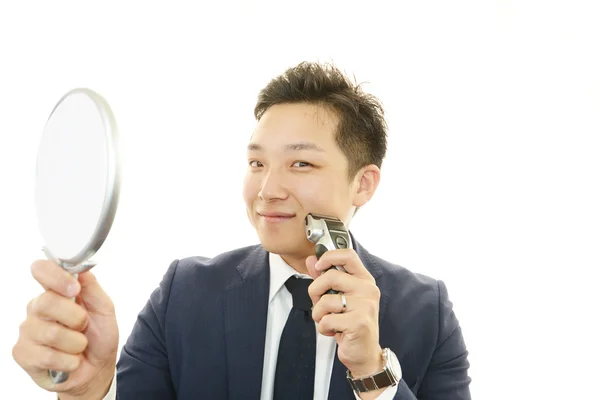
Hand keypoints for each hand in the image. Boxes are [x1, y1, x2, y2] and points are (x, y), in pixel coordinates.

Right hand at [12, 260, 118, 399]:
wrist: (96, 369)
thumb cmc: (98, 336)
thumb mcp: (104, 309)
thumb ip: (93, 288)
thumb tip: (82, 269)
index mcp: (55, 292)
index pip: (41, 270)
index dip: (55, 276)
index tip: (74, 288)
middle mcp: (37, 308)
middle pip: (47, 302)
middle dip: (76, 318)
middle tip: (84, 326)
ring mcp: (27, 331)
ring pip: (51, 333)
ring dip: (76, 343)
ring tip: (78, 346)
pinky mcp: (22, 353)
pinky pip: (48, 357)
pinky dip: (69, 361)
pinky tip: (70, 360)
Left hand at [306, 249, 383, 378]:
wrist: (364, 353)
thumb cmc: (352, 323)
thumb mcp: (339, 297)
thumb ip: (324, 277)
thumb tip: (310, 260)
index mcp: (364, 280)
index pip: (348, 255)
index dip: (328, 257)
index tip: (318, 267)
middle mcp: (368, 290)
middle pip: (330, 276)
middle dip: (315, 291)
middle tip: (318, 303)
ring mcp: (365, 306)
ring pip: (325, 300)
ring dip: (318, 314)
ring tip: (327, 320)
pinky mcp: (359, 322)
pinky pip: (327, 320)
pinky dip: (323, 328)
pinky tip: (333, 331)